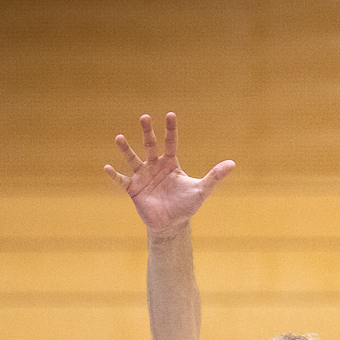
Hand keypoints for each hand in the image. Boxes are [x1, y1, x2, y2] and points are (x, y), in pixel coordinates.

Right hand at [105, 112, 233, 234]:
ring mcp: (143, 176)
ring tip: (119, 138)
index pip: (170, 142)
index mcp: (170, 164)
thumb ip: (214, 176)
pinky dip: (114, 175)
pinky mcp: (133, 190)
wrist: (172, 224)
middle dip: (147, 132)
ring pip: (133, 159)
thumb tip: (232, 163)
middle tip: (144, 117)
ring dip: (126, 149)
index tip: (170, 115)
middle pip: (150, 145)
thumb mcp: (202, 189)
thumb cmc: (186, 205)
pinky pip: (122, 180)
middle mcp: (155, 166)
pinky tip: (106, 168)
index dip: (170, 130)